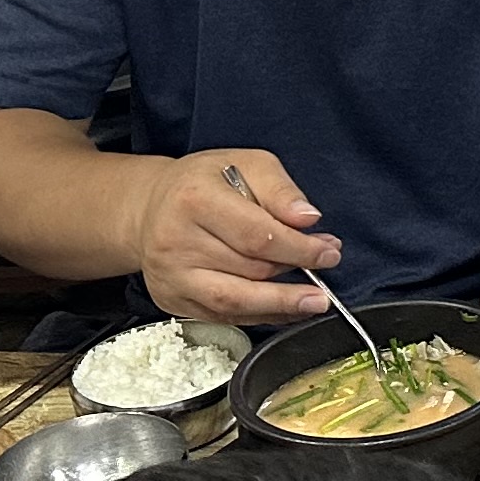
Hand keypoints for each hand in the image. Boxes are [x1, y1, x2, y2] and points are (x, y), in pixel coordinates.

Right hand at [136, 148, 344, 327]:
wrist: (151, 207)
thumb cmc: (202, 183)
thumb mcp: (247, 164)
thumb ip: (280, 190)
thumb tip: (307, 218)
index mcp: (194, 200)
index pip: (256, 235)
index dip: (299, 249)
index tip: (328, 252)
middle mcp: (176, 242)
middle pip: (249, 269)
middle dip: (295, 272)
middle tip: (326, 268)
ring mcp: (171, 276)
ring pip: (236, 301)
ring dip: (281, 304)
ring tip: (313, 301)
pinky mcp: (172, 300)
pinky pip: (223, 316)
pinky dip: (259, 315)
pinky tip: (285, 308)